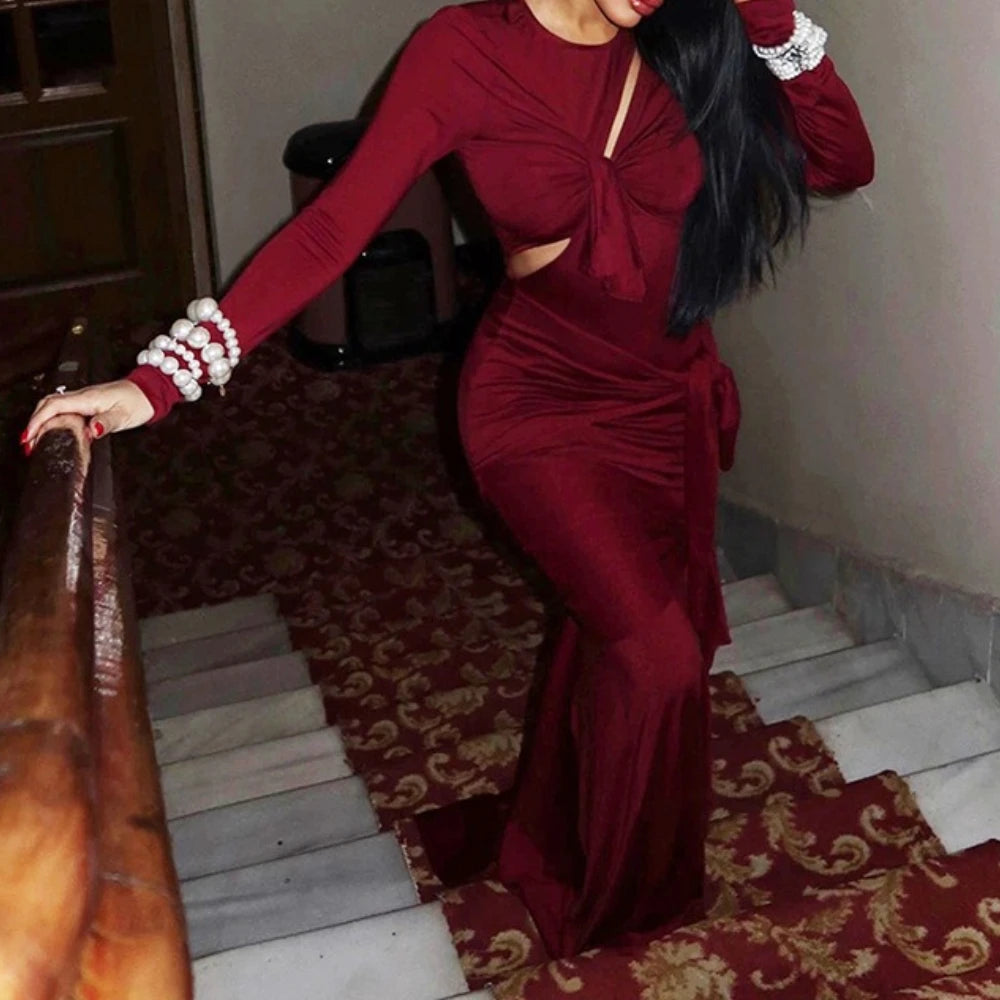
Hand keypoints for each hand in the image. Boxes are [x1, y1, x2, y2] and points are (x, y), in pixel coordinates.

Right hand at [22, 379, 154, 454]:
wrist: (149, 391)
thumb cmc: (139, 402)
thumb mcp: (124, 415)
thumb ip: (106, 423)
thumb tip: (90, 431)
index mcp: (88, 398)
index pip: (54, 406)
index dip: (38, 421)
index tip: (29, 436)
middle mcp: (82, 396)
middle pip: (48, 404)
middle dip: (34, 422)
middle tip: (28, 442)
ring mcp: (84, 398)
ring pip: (53, 405)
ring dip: (41, 420)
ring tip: (35, 439)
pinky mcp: (88, 402)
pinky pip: (63, 408)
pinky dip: (52, 418)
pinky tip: (53, 429)